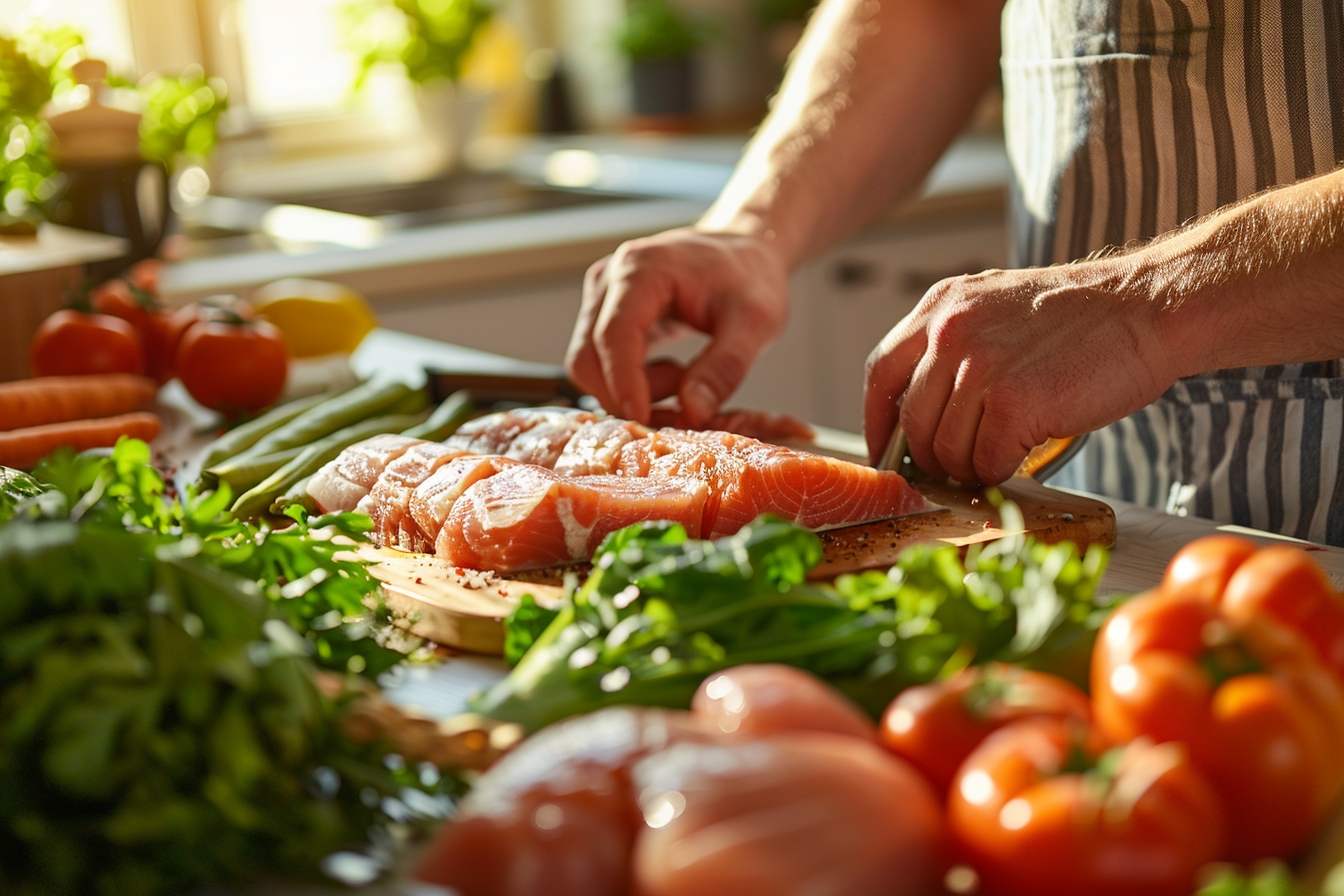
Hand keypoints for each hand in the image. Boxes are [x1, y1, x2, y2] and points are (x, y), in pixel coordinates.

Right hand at [565, 228, 789, 424]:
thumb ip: (725, 366)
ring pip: (589, 364)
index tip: (643, 419)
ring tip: (684, 380)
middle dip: (626, 394)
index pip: (614, 335)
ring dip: (630, 390)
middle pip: (588, 356)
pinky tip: (672, 377)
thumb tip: (692, 412)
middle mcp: (610, 280)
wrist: (744, 254)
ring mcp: (602, 298)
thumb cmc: (750, 278)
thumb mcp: (755, 321)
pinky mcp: (606, 315)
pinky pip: (600, 362)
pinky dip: (630, 383)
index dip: (623, 383)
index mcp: (642, 270)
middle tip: (680, 407)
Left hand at [863, 259, 1182, 483]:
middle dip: (931, 456)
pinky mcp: (1013, 402)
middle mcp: (950, 332)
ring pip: (945, 448)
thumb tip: (922, 412)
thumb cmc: (1082, 319)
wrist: (1148, 308)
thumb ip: (954, 348)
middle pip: (912, 421)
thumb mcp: (997, 310)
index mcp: (940, 307)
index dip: (879, 421)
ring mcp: (979, 366)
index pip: (881, 374)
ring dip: (969, 466)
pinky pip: (986, 461)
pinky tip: (1021, 458)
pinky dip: (1000, 472)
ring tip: (997, 458)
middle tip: (959, 465)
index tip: (888, 448)